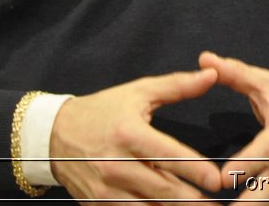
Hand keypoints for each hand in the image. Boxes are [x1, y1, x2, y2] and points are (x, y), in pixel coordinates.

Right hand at [48, 68, 221, 202]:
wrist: (52, 136)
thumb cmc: (101, 111)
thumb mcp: (138, 92)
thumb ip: (177, 86)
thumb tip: (212, 75)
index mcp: (128, 134)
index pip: (167, 155)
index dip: (194, 169)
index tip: (216, 180)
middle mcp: (116, 165)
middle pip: (161, 189)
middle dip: (191, 200)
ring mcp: (105, 189)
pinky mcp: (97, 204)